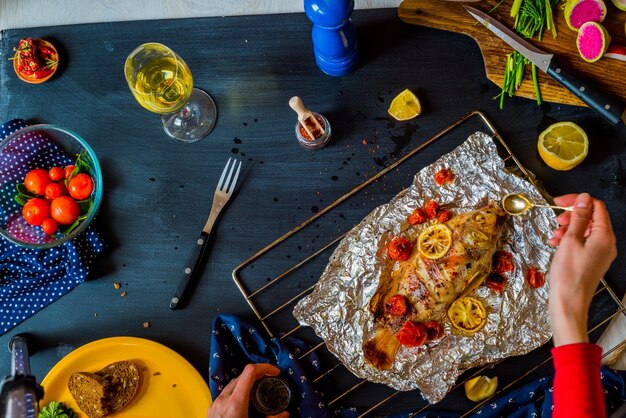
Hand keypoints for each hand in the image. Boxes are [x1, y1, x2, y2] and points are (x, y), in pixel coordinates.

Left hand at [207, 363, 289, 417]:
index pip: (250, 371)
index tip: (274, 372)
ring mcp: (215, 404)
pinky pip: (224, 395)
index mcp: (236, 402)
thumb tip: (285, 415)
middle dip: (257, 376)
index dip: (265, 367)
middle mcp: (223, 400)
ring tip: (257, 392)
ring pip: (232, 385)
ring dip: (245, 384)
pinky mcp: (211, 411)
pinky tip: (242, 404)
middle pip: (242, 376)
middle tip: (269, 381)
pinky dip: (236, 394)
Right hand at [547, 193, 616, 346]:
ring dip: (569, 228)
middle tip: (556, 221)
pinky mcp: (593, 260)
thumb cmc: (568, 274)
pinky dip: (570, 240)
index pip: (596, 207)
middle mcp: (607, 244)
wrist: (568, 302)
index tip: (559, 202)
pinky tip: (557, 244)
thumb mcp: (570, 241)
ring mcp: (601, 253)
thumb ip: (578, 218)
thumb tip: (584, 199)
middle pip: (592, 218)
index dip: (577, 201)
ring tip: (554, 235)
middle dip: (572, 216)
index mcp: (604, 236)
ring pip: (586, 230)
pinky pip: (583, 243)